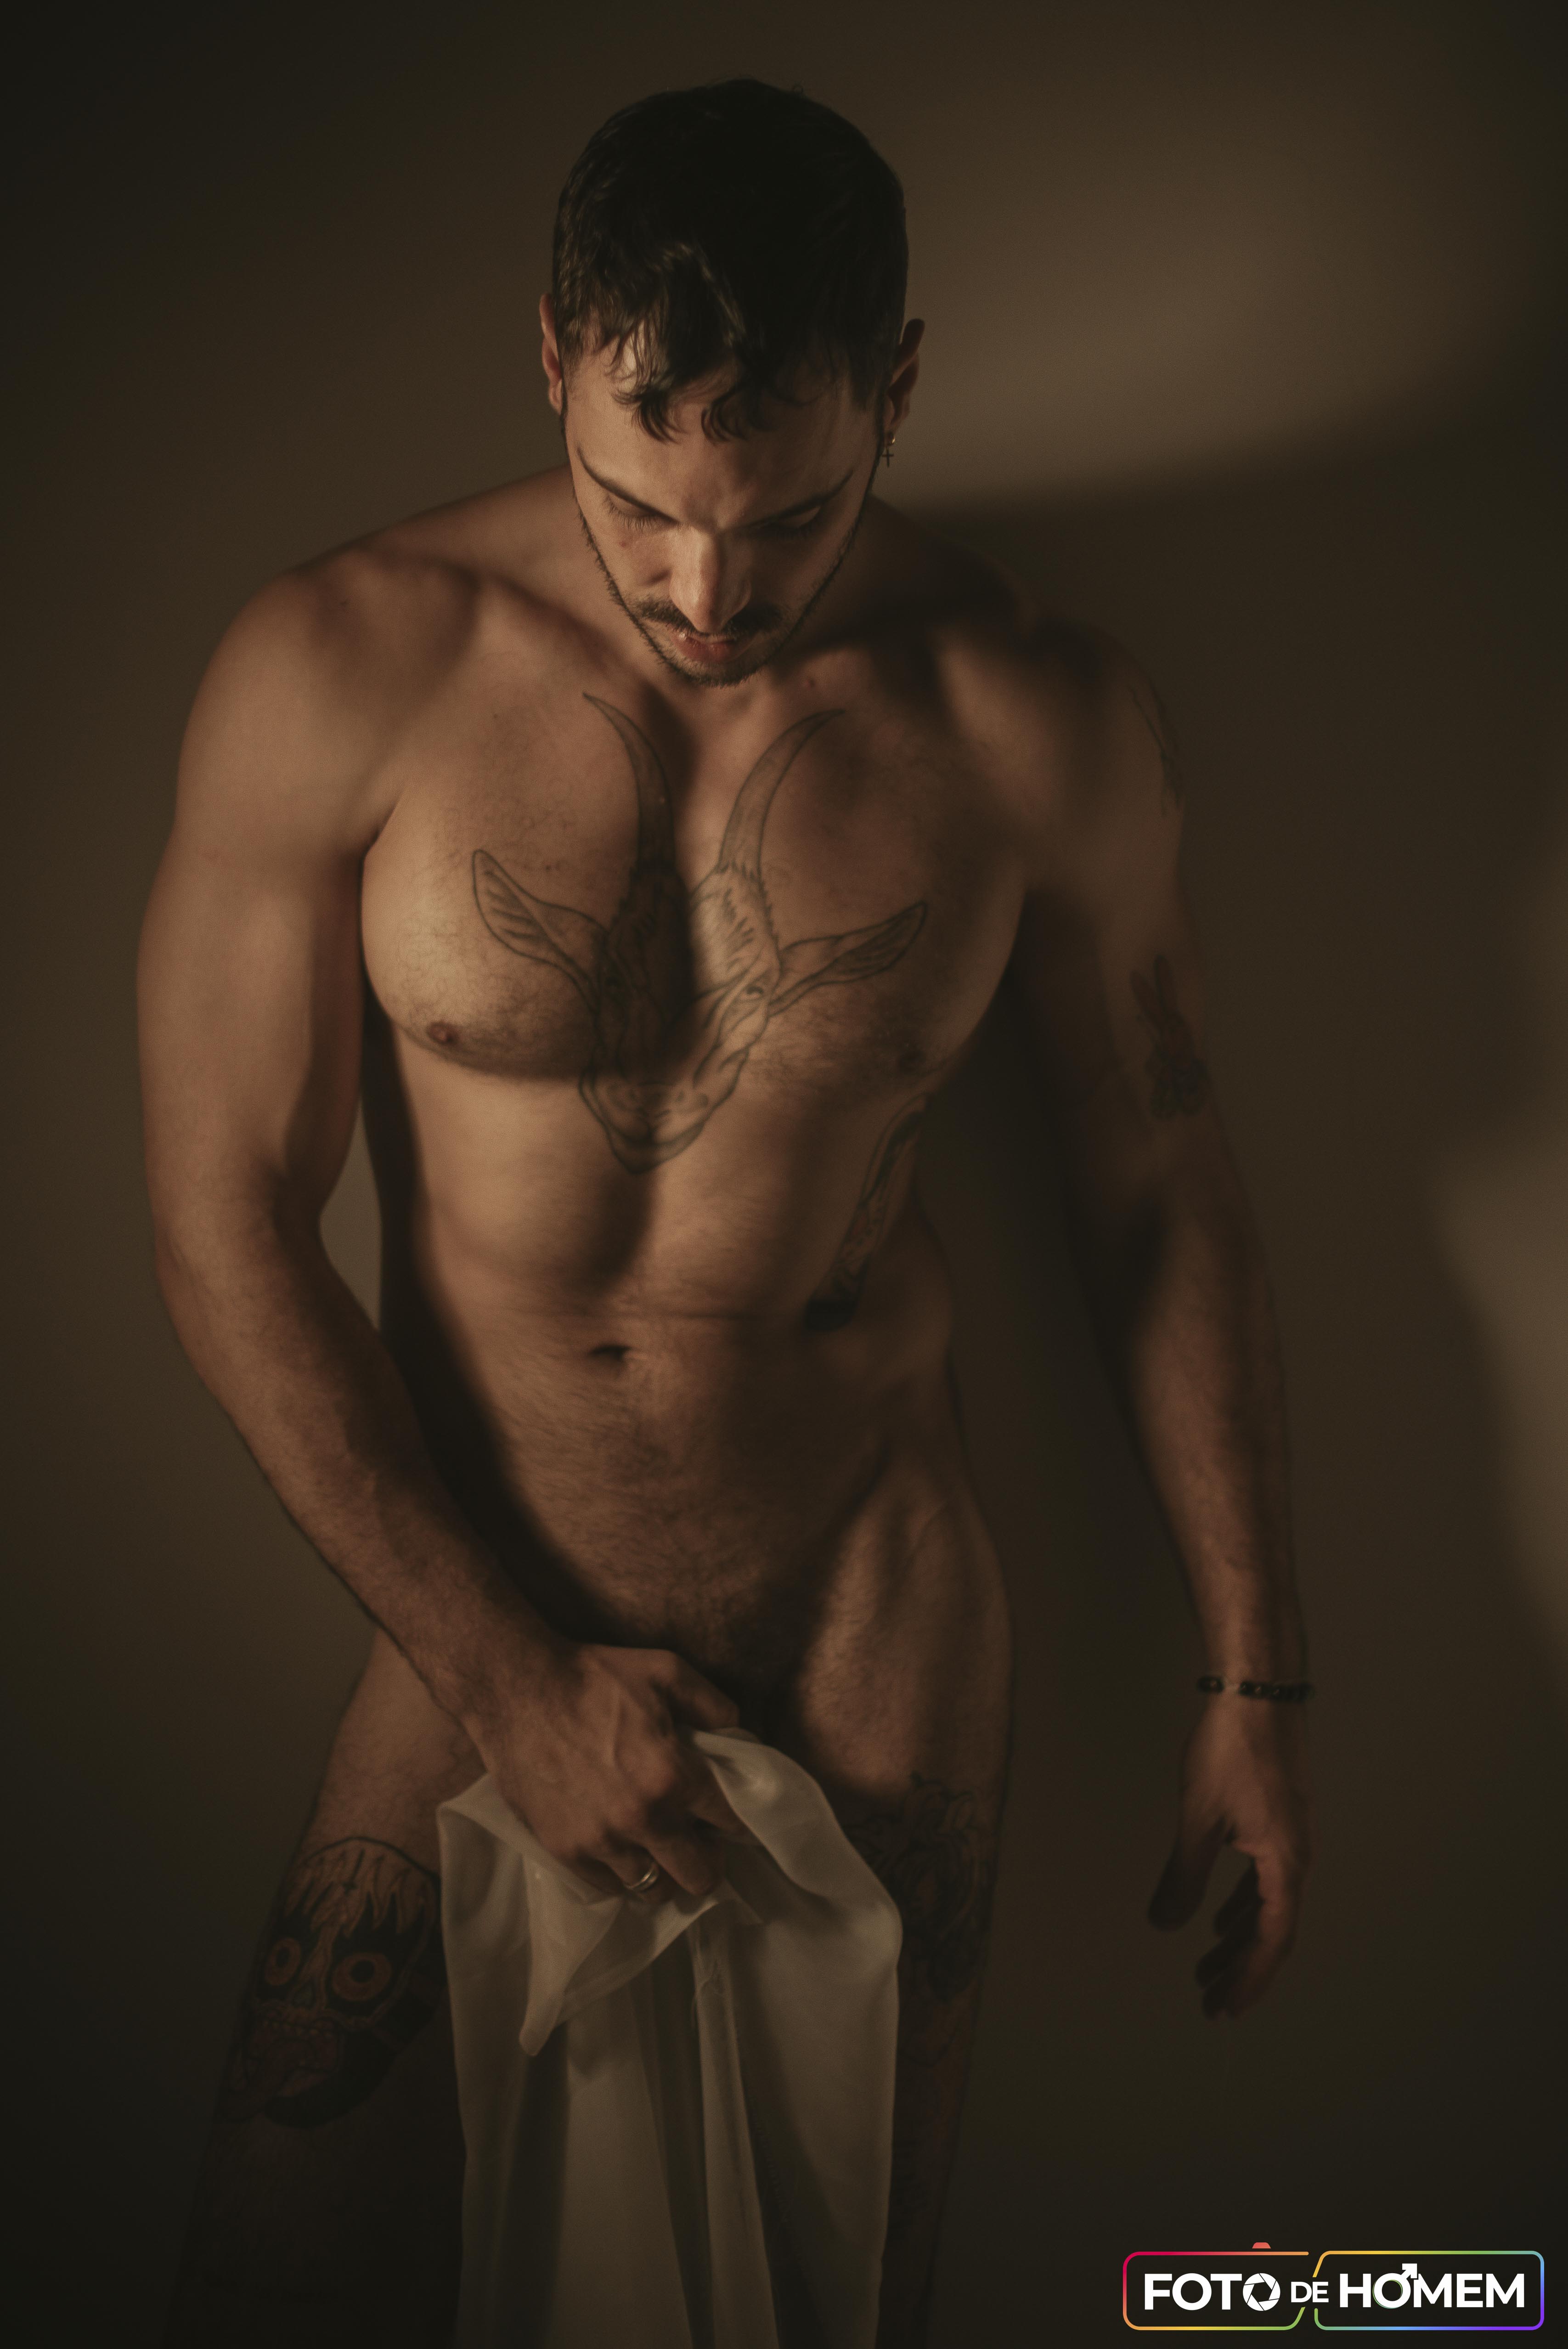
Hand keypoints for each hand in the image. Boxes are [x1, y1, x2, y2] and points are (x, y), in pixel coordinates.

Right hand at [467, 1635, 750, 1900]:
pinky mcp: (565, 1851)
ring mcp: (600, 1841)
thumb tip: (740, 1736)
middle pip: (700, 1875)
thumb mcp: (667, 1670)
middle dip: (709, 1860)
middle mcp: (641, 1819)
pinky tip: (621, 1845)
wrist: (516, 1689)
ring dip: (663, 1870)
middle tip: (699, 1839)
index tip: (734, 1820)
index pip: (731, 1822)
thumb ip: (714, 1705)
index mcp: (672, 1776)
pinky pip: (610, 1886)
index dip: (740, 1822)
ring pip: (655, 1889)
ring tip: (658, 1846)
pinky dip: (622, 1873)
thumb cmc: (594, 1676)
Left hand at [1147, 1695, 1311, 2017]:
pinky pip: (1264, 1878)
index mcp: (1286, 1864)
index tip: (1223, 2008)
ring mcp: (1289, 1837)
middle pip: (1271, 1930)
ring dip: (1238, 1938)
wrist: (1257, 1691)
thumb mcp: (1199, 1821)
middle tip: (1209, 2001)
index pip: (1271, 1941)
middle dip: (1239, 1968)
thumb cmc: (1231, 1752)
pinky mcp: (1278, 1818)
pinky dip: (1242, 1904)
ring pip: (1266, 1905)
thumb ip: (1183, 1878)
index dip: (1247, 1979)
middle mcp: (1296, 1856)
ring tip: (1206, 1966)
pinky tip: (1219, 1916)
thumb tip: (1164, 1925)